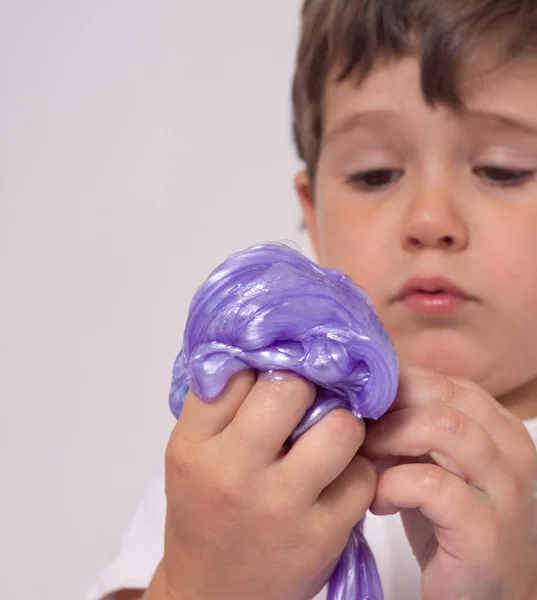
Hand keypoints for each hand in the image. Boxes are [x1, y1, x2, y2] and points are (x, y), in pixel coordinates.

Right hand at [155, 370, 375, 599]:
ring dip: (342, 424)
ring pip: (340, 426)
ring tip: (331, 435)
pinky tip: (339, 477)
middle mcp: (234, 471)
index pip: (237, 371)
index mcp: (193, 445)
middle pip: (290, 386)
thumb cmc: (204, 512)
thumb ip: (219, 403)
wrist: (214, 593)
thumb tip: (262, 349)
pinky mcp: (322, 536)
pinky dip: (356, 470)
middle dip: (306, 383)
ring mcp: (281, 505)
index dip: (264, 363)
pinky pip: (362, 475)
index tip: (277, 368)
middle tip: (308, 396)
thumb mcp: (192, 453)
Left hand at [362, 367, 536, 599]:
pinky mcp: (486, 529)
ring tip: (365, 462)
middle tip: (356, 433)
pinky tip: (378, 502)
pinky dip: (392, 485)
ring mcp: (504, 488)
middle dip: (387, 409)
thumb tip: (359, 395)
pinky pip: (431, 484)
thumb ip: (411, 426)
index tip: (359, 407)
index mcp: (498, 425)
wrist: (484, 596)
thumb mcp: (432, 460)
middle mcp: (510, 449)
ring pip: (441, 427)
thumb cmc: (449, 521)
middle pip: (439, 396)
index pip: (440, 381)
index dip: (392, 388)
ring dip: (388, 438)